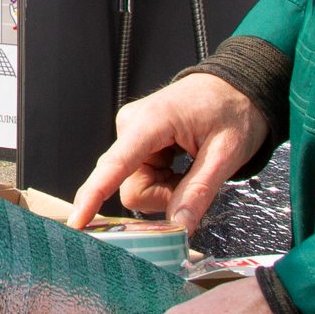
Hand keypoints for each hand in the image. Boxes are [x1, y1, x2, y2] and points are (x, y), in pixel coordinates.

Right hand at [67, 73, 264, 231]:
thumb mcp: (227, 154)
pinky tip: (181, 164)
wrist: (237, 86)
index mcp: (152, 122)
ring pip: (136, 187)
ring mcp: (131, 133)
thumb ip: (199, 191)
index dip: (94, 195)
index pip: (116, 165)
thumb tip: (179, 227)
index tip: (77, 222)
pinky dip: (164, 181)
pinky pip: (141, 179)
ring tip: (189, 167)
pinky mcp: (135, 142)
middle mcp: (131, 126)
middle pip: (131, 187)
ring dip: (166, 189)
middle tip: (193, 179)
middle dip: (163, 196)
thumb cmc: (235, 110)